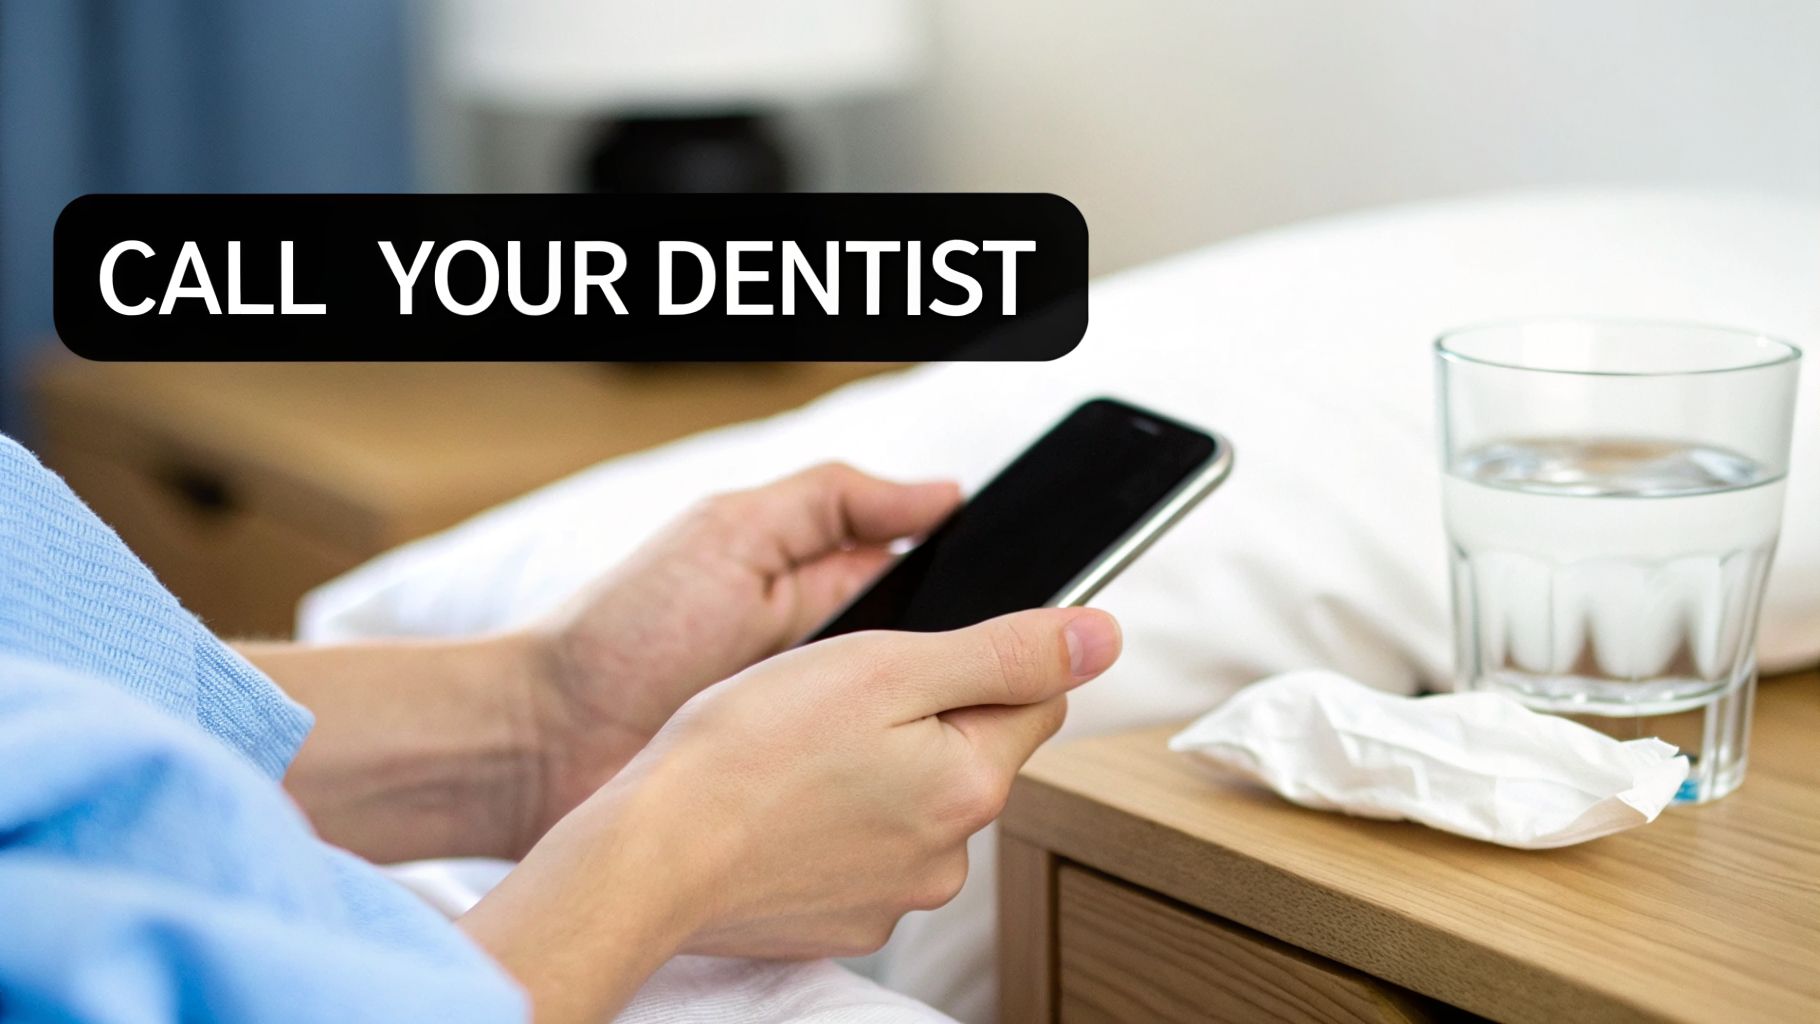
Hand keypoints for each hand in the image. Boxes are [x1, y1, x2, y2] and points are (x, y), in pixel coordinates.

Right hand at [459, 607, 1121, 1023]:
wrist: (649, 856)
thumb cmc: (750, 749)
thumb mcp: (888, 667)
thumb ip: (1006, 650)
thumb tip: (1104, 637)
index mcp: (972, 781)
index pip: (1032, 698)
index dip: (976, 660)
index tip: (909, 660)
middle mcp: (948, 854)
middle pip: (967, 752)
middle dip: (916, 718)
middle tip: (834, 703)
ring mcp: (892, 895)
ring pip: (909, 801)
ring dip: (871, 771)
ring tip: (794, 757)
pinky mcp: (839, 920)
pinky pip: (859, 850)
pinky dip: (830, 822)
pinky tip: (781, 805)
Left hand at [528, 463, 961, 829]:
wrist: (541, 741)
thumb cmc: (625, 628)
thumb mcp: (730, 532)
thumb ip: (834, 501)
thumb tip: (945, 495)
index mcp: (827, 589)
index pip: (937, 589)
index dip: (981, 596)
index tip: (1024, 604)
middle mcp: (836, 669)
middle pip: (938, 672)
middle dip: (959, 673)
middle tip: (963, 678)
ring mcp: (825, 744)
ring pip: (918, 742)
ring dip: (926, 738)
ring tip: (925, 730)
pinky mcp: (811, 809)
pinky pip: (878, 801)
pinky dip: (890, 792)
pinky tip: (890, 782)